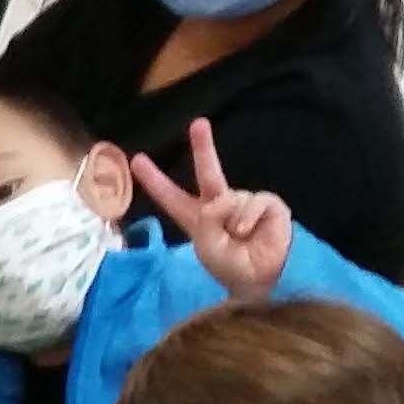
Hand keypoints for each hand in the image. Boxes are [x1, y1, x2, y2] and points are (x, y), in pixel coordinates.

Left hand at [132, 119, 288, 300]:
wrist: (263, 279)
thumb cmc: (232, 267)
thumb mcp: (208, 247)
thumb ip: (207, 220)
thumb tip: (222, 199)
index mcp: (198, 218)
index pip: (172, 197)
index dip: (155, 180)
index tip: (137, 160)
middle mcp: (219, 205)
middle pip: (208, 173)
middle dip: (203, 147)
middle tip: (198, 123)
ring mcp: (243, 203)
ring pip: (230, 199)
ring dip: (232, 223)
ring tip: (240, 239)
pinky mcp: (266, 204)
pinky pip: (253, 203)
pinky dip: (249, 219)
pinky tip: (250, 232)